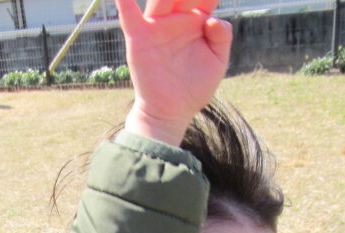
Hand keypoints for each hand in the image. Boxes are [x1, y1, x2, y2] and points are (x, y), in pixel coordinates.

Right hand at [116, 0, 232, 144]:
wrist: (172, 111)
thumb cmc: (195, 87)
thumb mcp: (217, 62)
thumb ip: (221, 37)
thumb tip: (213, 18)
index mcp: (197, 19)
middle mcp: (176, 17)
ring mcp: (156, 26)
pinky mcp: (139, 38)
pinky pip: (128, 15)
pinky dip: (123, 1)